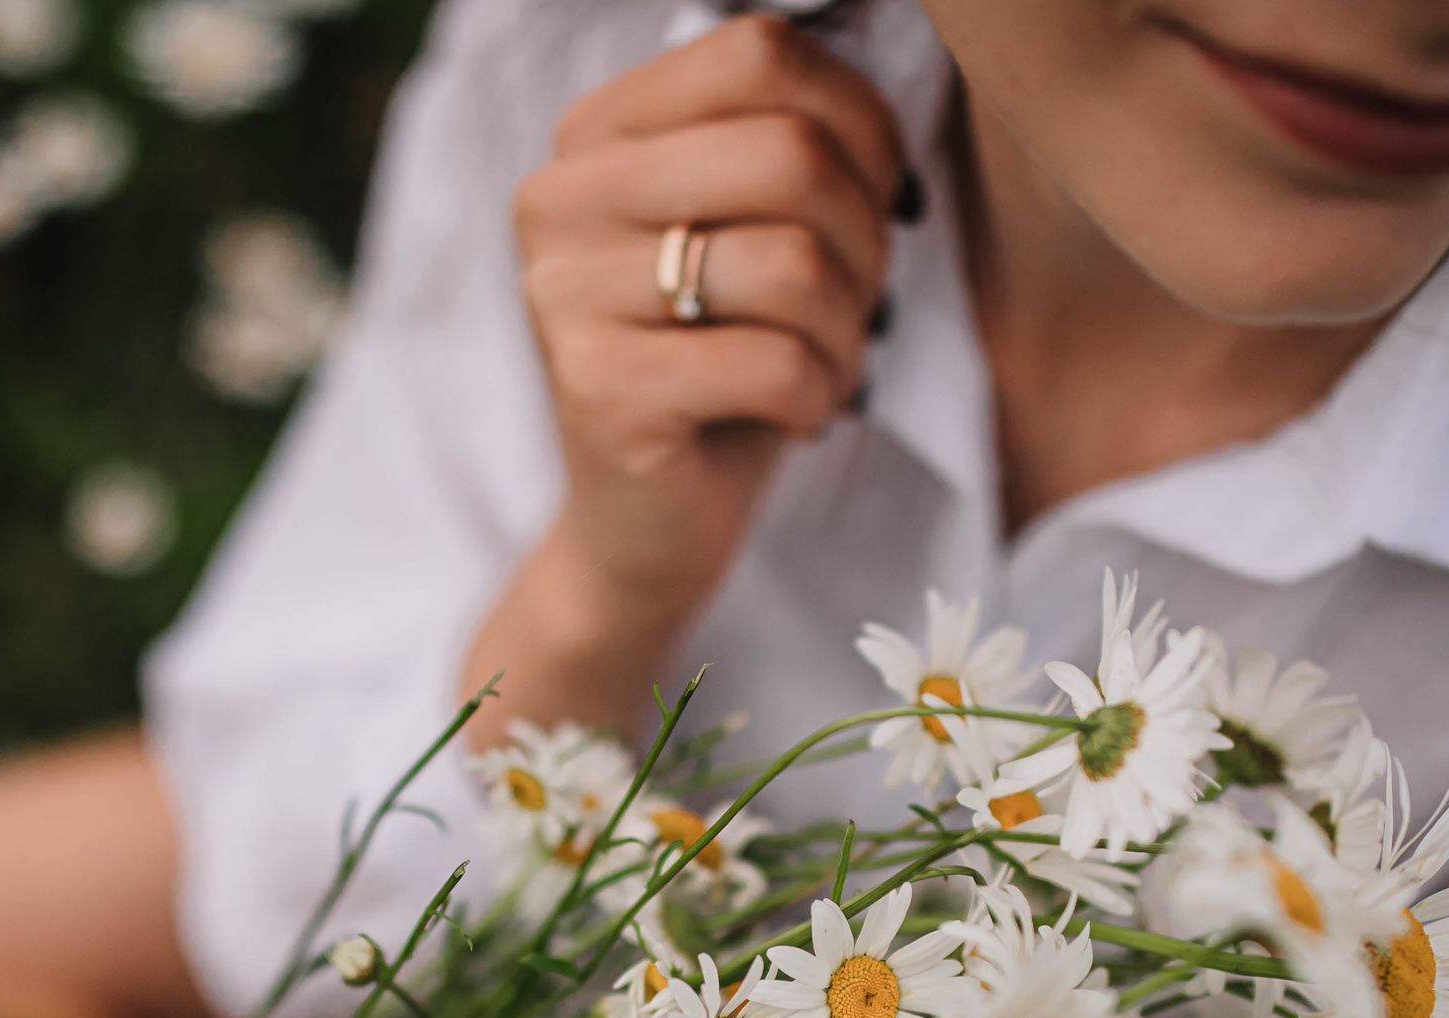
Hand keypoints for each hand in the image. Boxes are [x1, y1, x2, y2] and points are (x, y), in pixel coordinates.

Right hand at [467, 16, 905, 739]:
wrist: (644, 531)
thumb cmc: (721, 369)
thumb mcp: (753, 236)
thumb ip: (789, 148)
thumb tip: (889, 116)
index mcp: (595, 135)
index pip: (759, 55)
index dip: (860, 123)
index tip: (879, 200)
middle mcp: (559, 198)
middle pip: (790, 154)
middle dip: (864, 241)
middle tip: (855, 306)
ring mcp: (564, 293)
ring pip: (794, 262)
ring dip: (846, 330)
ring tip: (822, 367)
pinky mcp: (597, 389)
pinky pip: (776, 361)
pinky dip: (818, 398)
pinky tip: (793, 417)